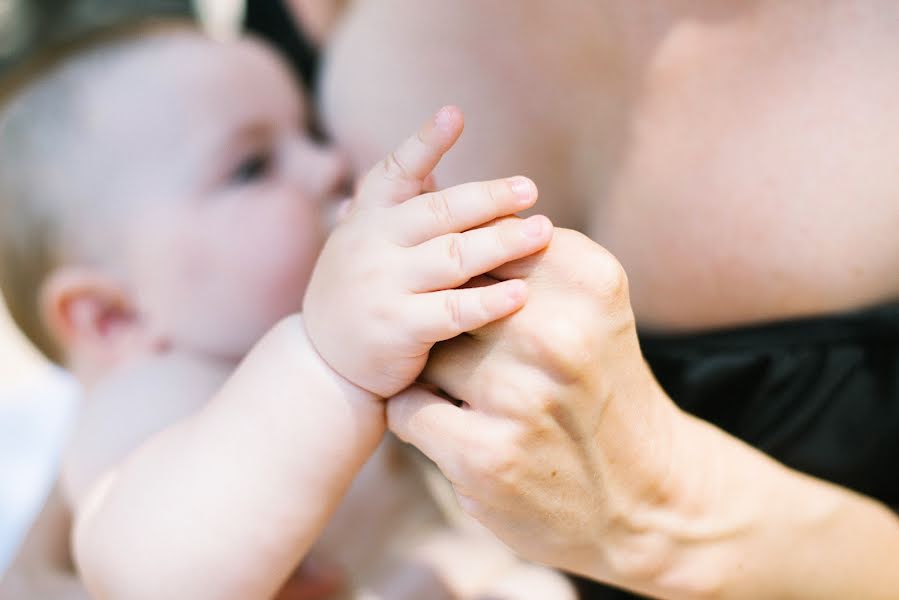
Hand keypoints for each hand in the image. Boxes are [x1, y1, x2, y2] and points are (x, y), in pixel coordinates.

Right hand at [303, 107, 552, 396]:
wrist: (324, 362)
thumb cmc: (362, 291)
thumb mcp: (367, 240)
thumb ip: (404, 203)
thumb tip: (438, 154)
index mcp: (366, 216)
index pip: (395, 170)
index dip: (424, 142)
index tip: (454, 114)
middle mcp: (370, 243)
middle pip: (440, 212)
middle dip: (489, 199)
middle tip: (529, 190)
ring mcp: (382, 285)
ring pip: (453, 257)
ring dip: (502, 243)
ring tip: (543, 233)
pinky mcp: (396, 328)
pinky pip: (452, 311)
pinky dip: (489, 301)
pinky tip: (520, 294)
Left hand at [387, 228, 684, 582]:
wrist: (643, 496)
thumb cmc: (598, 387)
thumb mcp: (590, 309)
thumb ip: (526, 261)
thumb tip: (443, 233)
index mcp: (587, 281)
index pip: (484, 240)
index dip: (472, 273)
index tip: (481, 298)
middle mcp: (558, 334)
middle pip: (450, 296)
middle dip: (451, 323)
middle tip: (478, 354)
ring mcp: (519, 397)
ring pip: (425, 354)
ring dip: (436, 373)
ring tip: (476, 394)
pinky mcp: (485, 456)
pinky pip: (407, 408)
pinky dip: (421, 416)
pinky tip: (457, 425)